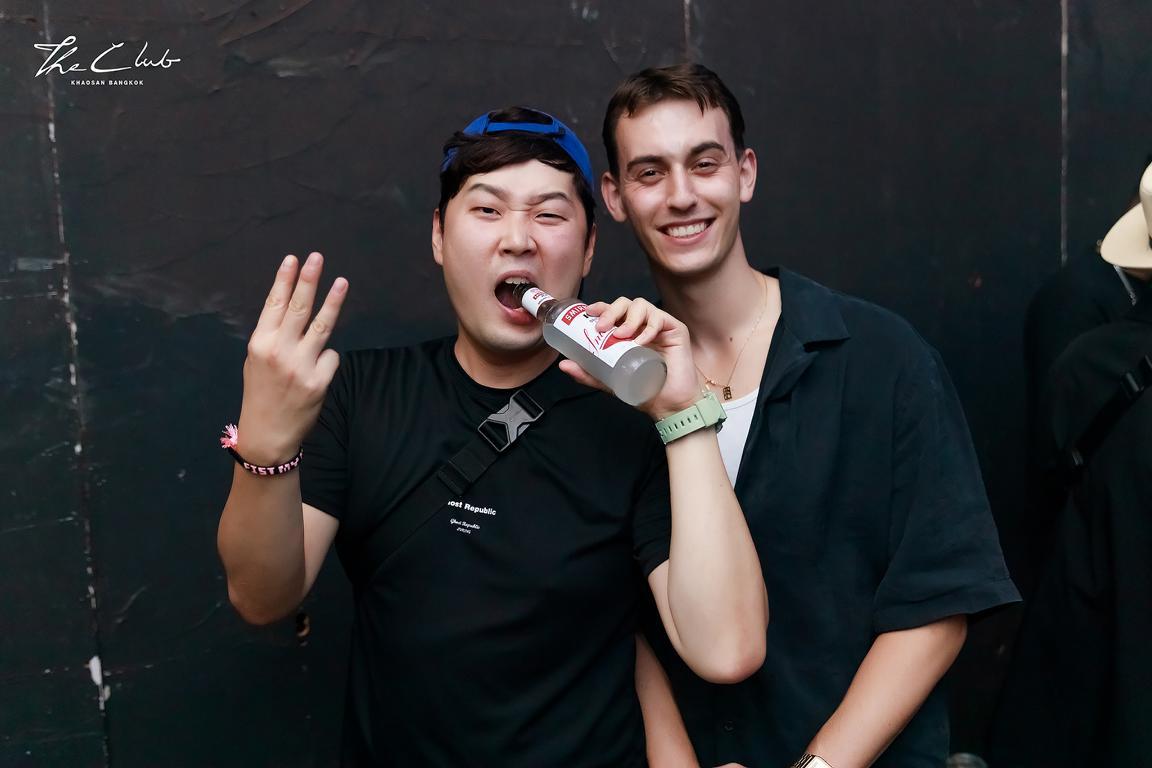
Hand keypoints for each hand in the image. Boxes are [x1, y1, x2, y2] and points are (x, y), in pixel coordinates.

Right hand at [236, 252, 347, 463]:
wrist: (268, 433)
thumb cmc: (261, 392)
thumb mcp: (256, 360)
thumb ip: (273, 335)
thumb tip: (291, 305)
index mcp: (260, 343)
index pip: (274, 304)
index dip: (284, 280)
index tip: (293, 259)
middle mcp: (280, 351)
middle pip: (298, 308)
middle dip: (308, 280)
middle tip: (317, 258)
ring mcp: (301, 366)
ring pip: (322, 326)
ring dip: (333, 302)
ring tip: (342, 282)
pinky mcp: (319, 381)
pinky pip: (331, 357)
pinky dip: (327, 358)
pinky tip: (316, 369)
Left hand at [558, 297, 701, 419]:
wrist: (669, 405)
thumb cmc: (643, 391)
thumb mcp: (610, 381)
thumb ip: (588, 373)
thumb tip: (563, 365)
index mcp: (629, 332)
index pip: (614, 311)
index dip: (601, 306)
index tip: (589, 312)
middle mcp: (643, 325)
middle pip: (626, 303)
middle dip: (611, 310)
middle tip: (602, 326)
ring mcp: (660, 326)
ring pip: (642, 305)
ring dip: (629, 317)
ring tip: (622, 335)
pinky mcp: (676, 330)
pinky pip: (660, 319)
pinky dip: (649, 327)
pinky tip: (641, 340)